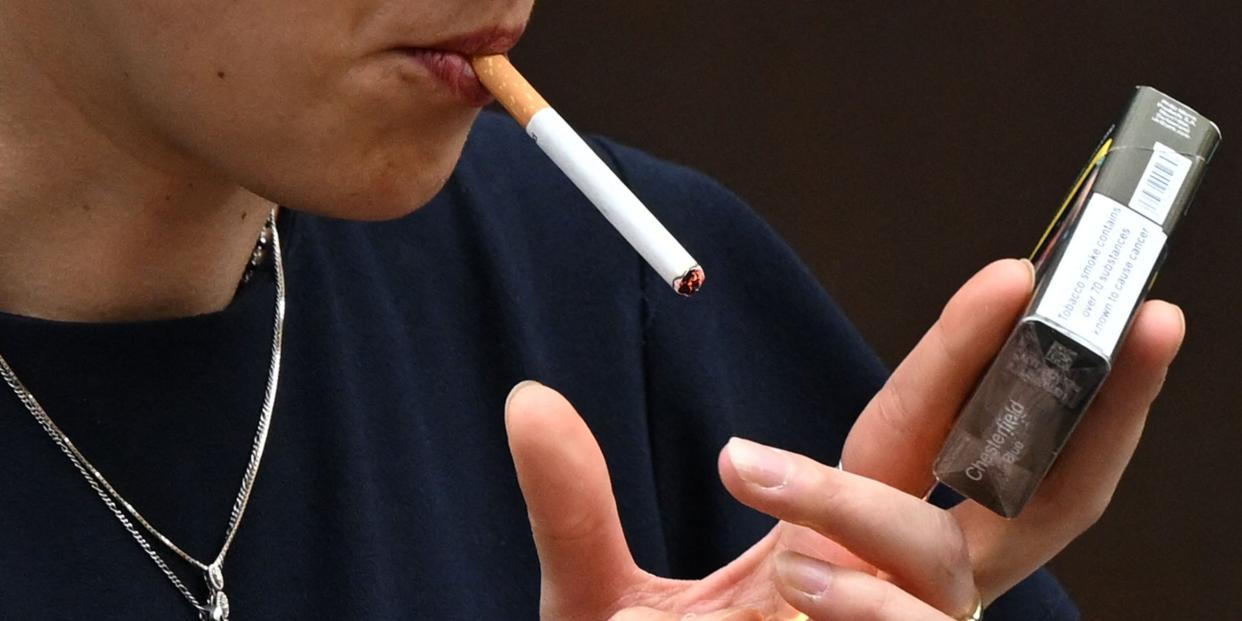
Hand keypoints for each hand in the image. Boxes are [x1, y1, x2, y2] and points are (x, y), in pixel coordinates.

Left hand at [505, 259, 1183, 619]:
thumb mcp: (598, 600)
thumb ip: (573, 505)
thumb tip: (526, 399)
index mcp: (846, 538)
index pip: (921, 426)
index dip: (966, 351)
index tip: (1009, 279)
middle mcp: (905, 586)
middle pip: (1028, 485)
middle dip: (1086, 402)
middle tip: (1120, 317)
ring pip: (942, 559)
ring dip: (866, 523)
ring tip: (779, 553)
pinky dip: (867, 605)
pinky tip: (798, 592)